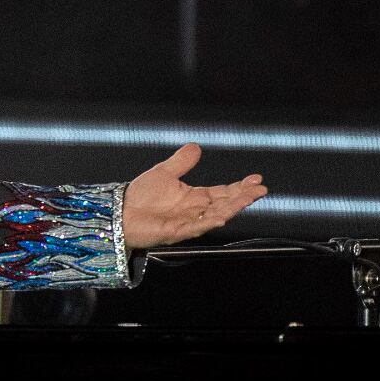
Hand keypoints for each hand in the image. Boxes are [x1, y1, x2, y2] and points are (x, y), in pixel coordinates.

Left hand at [123, 143, 267, 249]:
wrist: (119, 212)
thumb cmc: (139, 196)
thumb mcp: (163, 173)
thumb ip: (181, 162)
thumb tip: (196, 147)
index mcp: (194, 197)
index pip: (223, 192)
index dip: (240, 187)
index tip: (256, 179)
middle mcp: (194, 211)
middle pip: (225, 204)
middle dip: (243, 197)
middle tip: (260, 189)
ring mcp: (187, 222)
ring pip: (215, 215)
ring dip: (233, 208)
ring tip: (249, 198)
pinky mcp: (175, 232)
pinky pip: (195, 228)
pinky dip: (208, 222)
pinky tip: (221, 216)